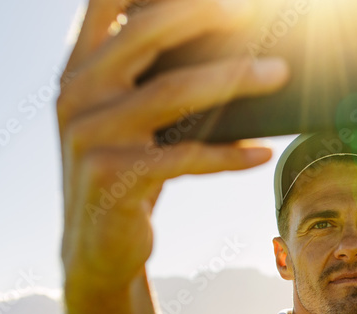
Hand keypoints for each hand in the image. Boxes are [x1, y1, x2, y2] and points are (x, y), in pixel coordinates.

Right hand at [57, 0, 288, 290]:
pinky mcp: (113, 177)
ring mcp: (91, 135)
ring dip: (234, 78)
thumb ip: (151, 80)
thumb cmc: (130, 171)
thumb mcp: (130, 121)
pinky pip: (185, 158)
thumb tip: (233, 47)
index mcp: (78, 69)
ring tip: (279, 71)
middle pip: (145, 34)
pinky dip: (229, 156)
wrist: (97, 247)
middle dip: (203, 14)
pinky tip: (262, 153)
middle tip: (252, 11)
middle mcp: (77, 93)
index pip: (105, 2)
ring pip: (173, 92)